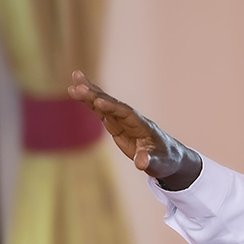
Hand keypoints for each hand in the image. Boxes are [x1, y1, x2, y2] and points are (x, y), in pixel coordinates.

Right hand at [68, 70, 201, 189]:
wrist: (169, 158)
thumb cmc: (166, 160)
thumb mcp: (160, 164)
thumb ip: (149, 161)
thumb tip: (141, 164)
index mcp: (143, 126)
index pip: (126, 114)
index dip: (112, 108)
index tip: (98, 101)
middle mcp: (132, 120)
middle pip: (112, 105)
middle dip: (96, 96)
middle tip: (78, 86)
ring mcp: (123, 121)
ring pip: (105, 105)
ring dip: (90, 93)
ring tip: (74, 79)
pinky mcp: (116, 126)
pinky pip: (101, 111)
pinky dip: (89, 102)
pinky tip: (76, 92)